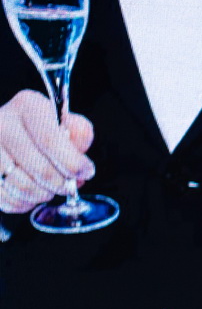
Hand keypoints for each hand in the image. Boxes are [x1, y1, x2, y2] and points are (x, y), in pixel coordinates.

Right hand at [0, 90, 94, 213]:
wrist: (7, 134)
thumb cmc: (40, 129)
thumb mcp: (63, 122)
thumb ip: (78, 134)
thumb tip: (80, 157)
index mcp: (27, 106)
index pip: (50, 140)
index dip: (73, 163)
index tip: (85, 172)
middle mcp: (2, 123)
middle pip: (39, 168)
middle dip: (61, 183)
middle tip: (68, 186)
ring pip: (21, 185)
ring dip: (42, 194)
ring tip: (49, 189)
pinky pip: (4, 197)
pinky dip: (22, 202)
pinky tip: (30, 195)